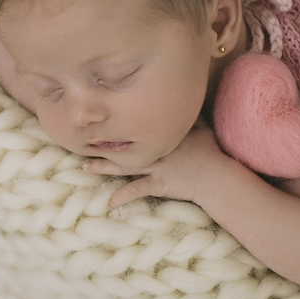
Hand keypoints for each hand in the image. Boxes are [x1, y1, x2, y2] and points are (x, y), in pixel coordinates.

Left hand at [83, 121, 229, 207]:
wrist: (218, 176)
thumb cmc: (209, 151)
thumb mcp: (199, 127)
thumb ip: (185, 115)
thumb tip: (181, 96)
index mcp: (162, 132)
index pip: (136, 124)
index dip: (116, 122)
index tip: (97, 118)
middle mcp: (156, 147)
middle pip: (125, 145)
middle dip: (103, 144)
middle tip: (81, 142)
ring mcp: (157, 166)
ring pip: (126, 166)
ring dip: (105, 167)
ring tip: (86, 168)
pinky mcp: (160, 183)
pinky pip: (140, 189)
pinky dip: (125, 196)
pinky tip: (111, 202)